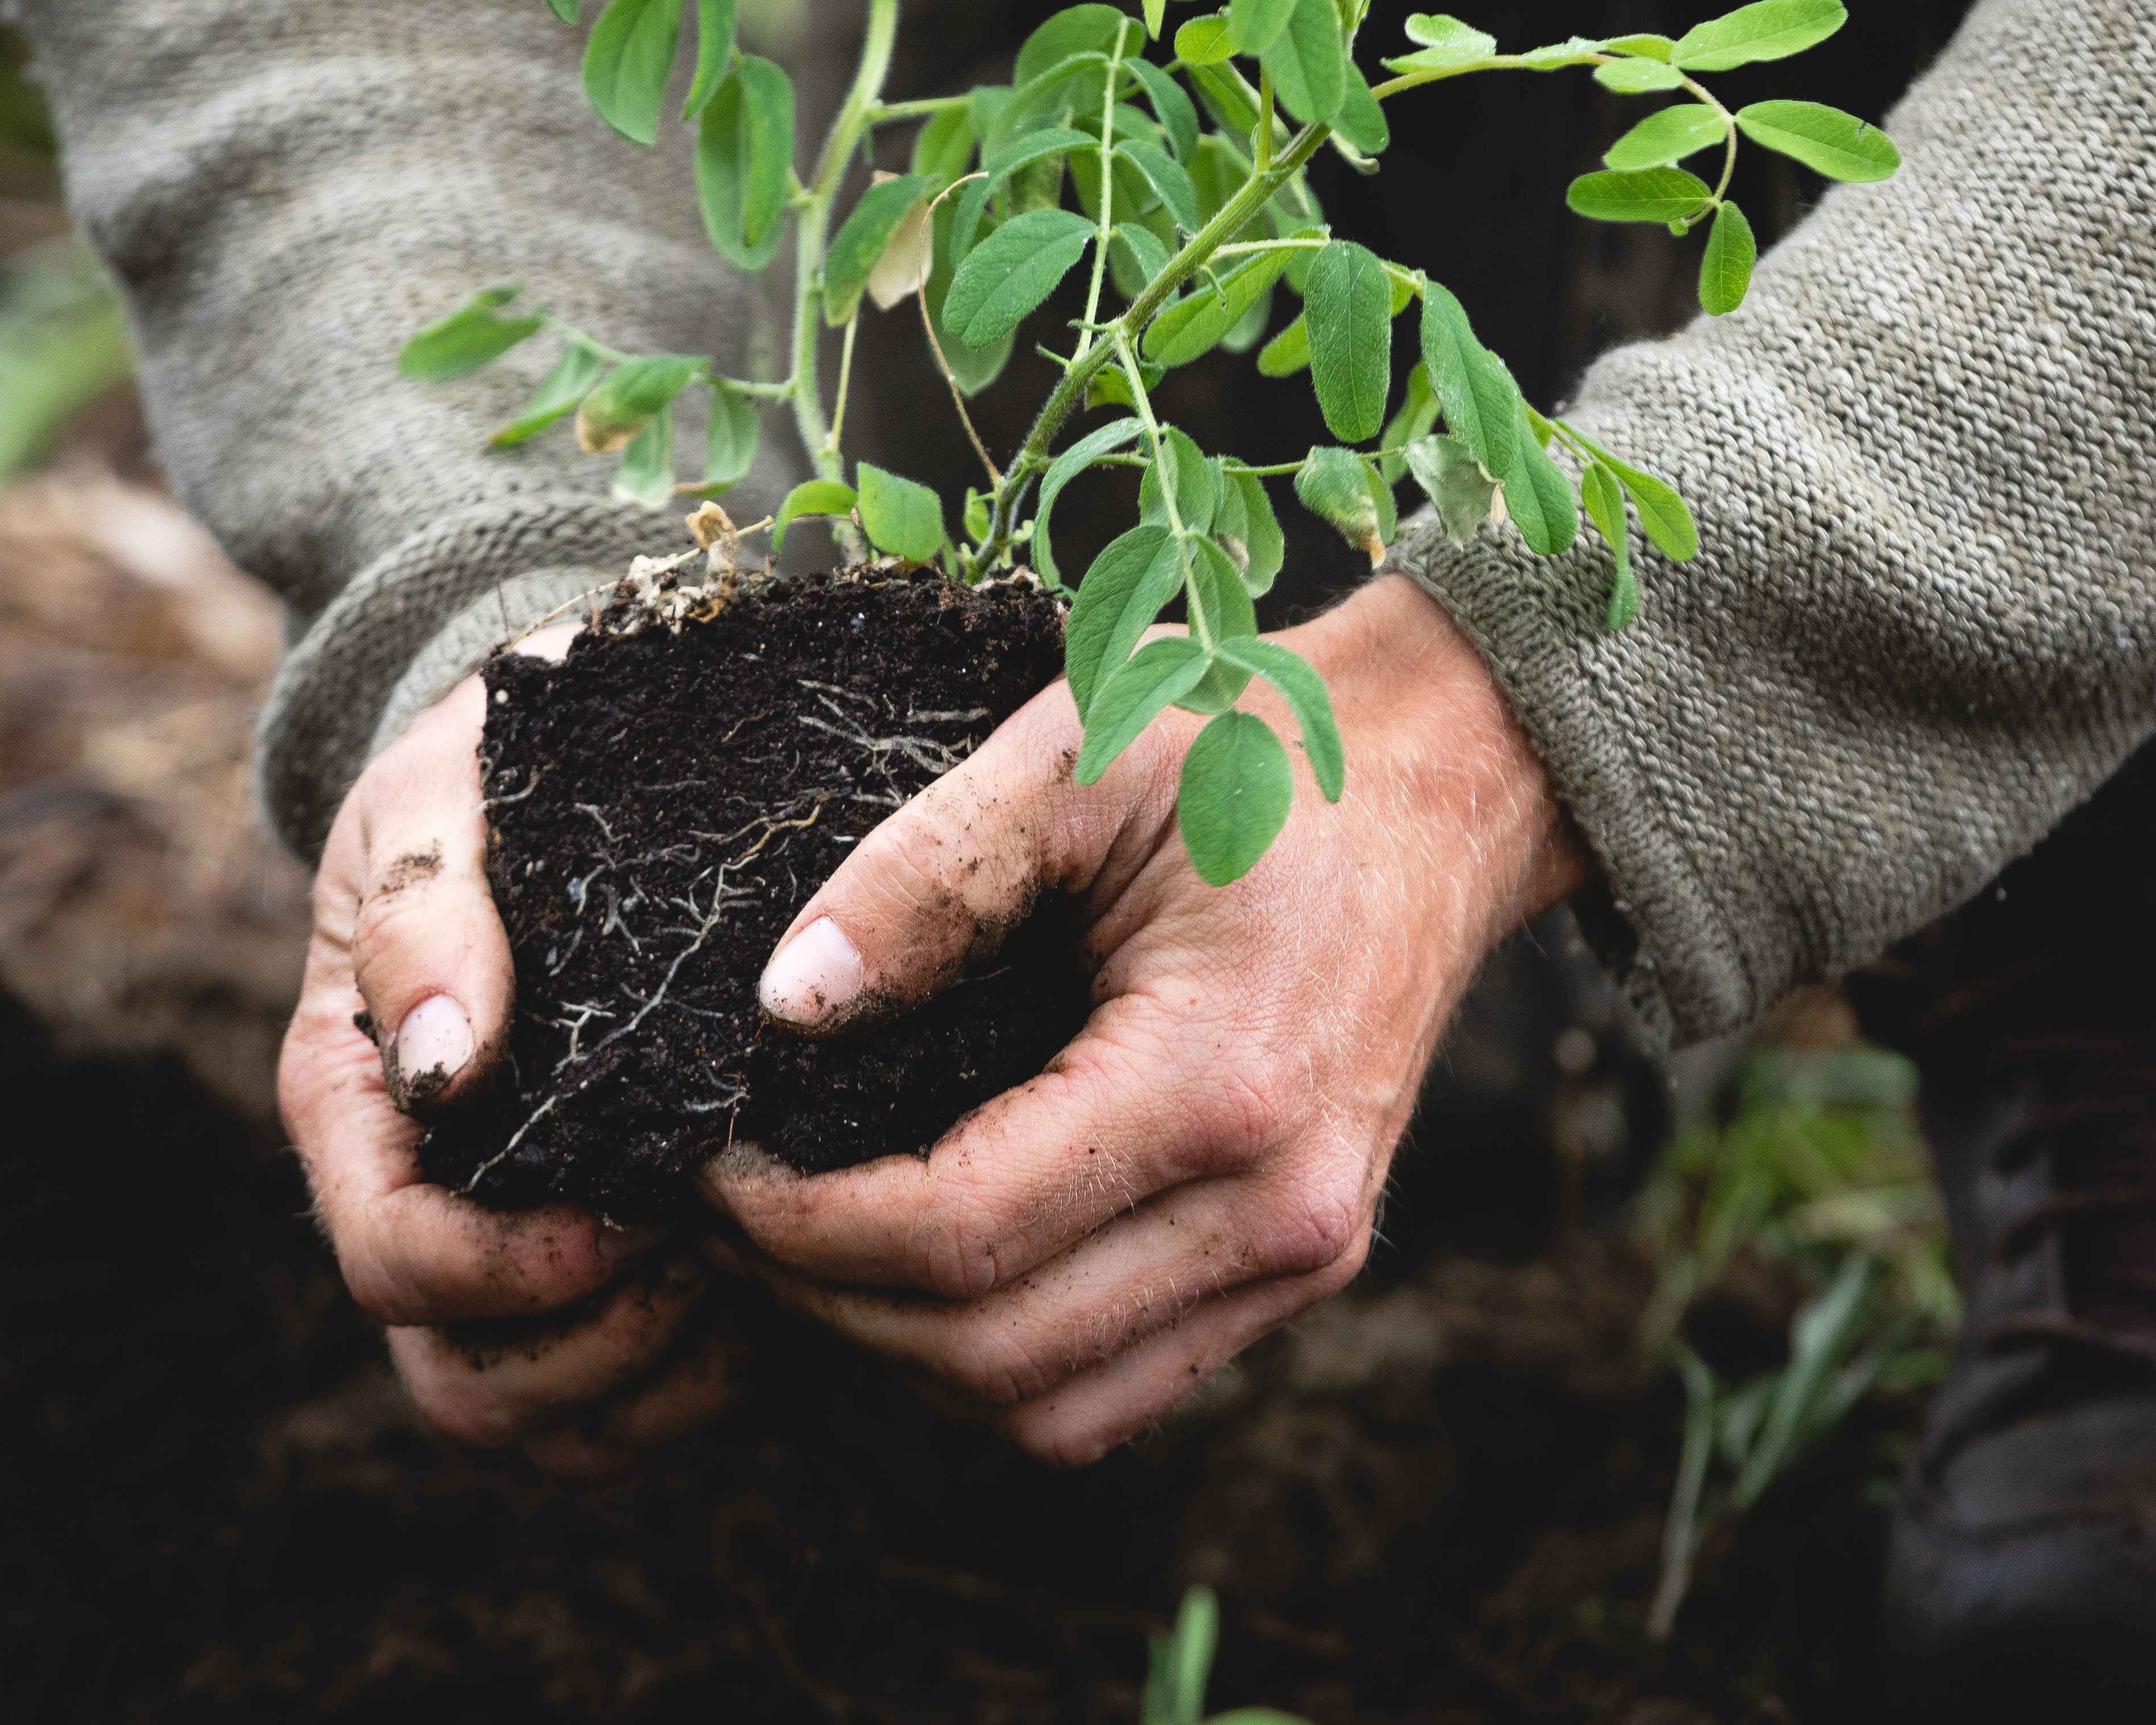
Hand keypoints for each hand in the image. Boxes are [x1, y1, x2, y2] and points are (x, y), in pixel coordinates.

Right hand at [278, 622, 748, 1474]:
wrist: (586, 766)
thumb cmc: (498, 774)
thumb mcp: (441, 794)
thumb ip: (424, 909)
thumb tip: (442, 1060)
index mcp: (360, 1111)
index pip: (399, 1265)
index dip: (505, 1271)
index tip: (627, 1204)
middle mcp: (424, 1210)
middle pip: (469, 1385)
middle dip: (595, 1343)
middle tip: (714, 1241)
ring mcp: (515, 1257)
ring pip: (558, 1421)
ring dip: (665, 1371)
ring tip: (760, 1261)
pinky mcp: (620, 1274)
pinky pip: (650, 1404)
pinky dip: (720, 1374)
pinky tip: (795, 1273)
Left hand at [703, 573, 1582, 1462]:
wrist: (1447, 772)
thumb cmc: (1260, 746)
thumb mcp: (1076, 761)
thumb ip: (924, 879)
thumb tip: (781, 1008)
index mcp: (1225, 1085)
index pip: (962, 1236)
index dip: (804, 1228)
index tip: (709, 1165)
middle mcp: (1281, 1208)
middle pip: (996, 1357)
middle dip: (827, 1305)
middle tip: (731, 1212)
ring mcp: (1306, 1253)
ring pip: (1056, 1409)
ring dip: (907, 1357)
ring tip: (812, 1248)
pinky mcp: (1303, 1262)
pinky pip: (1121, 1383)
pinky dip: (1004, 1361)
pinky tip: (927, 1263)